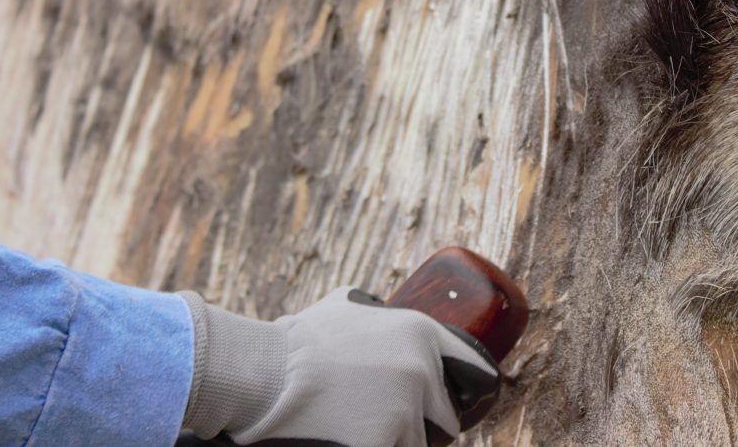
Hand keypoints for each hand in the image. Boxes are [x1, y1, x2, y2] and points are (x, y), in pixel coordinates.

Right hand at [179, 287, 500, 446]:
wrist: (264, 373)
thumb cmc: (300, 341)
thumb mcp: (345, 305)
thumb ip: (377, 311)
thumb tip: (381, 308)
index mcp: (421, 334)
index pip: (472, 371)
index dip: (456, 390)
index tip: (446, 404)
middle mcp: (423, 371)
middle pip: (445, 418)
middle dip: (421, 422)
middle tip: (386, 420)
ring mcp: (405, 410)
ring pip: (417, 442)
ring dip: (395, 440)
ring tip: (360, 427)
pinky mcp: (384, 442)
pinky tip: (350, 438)